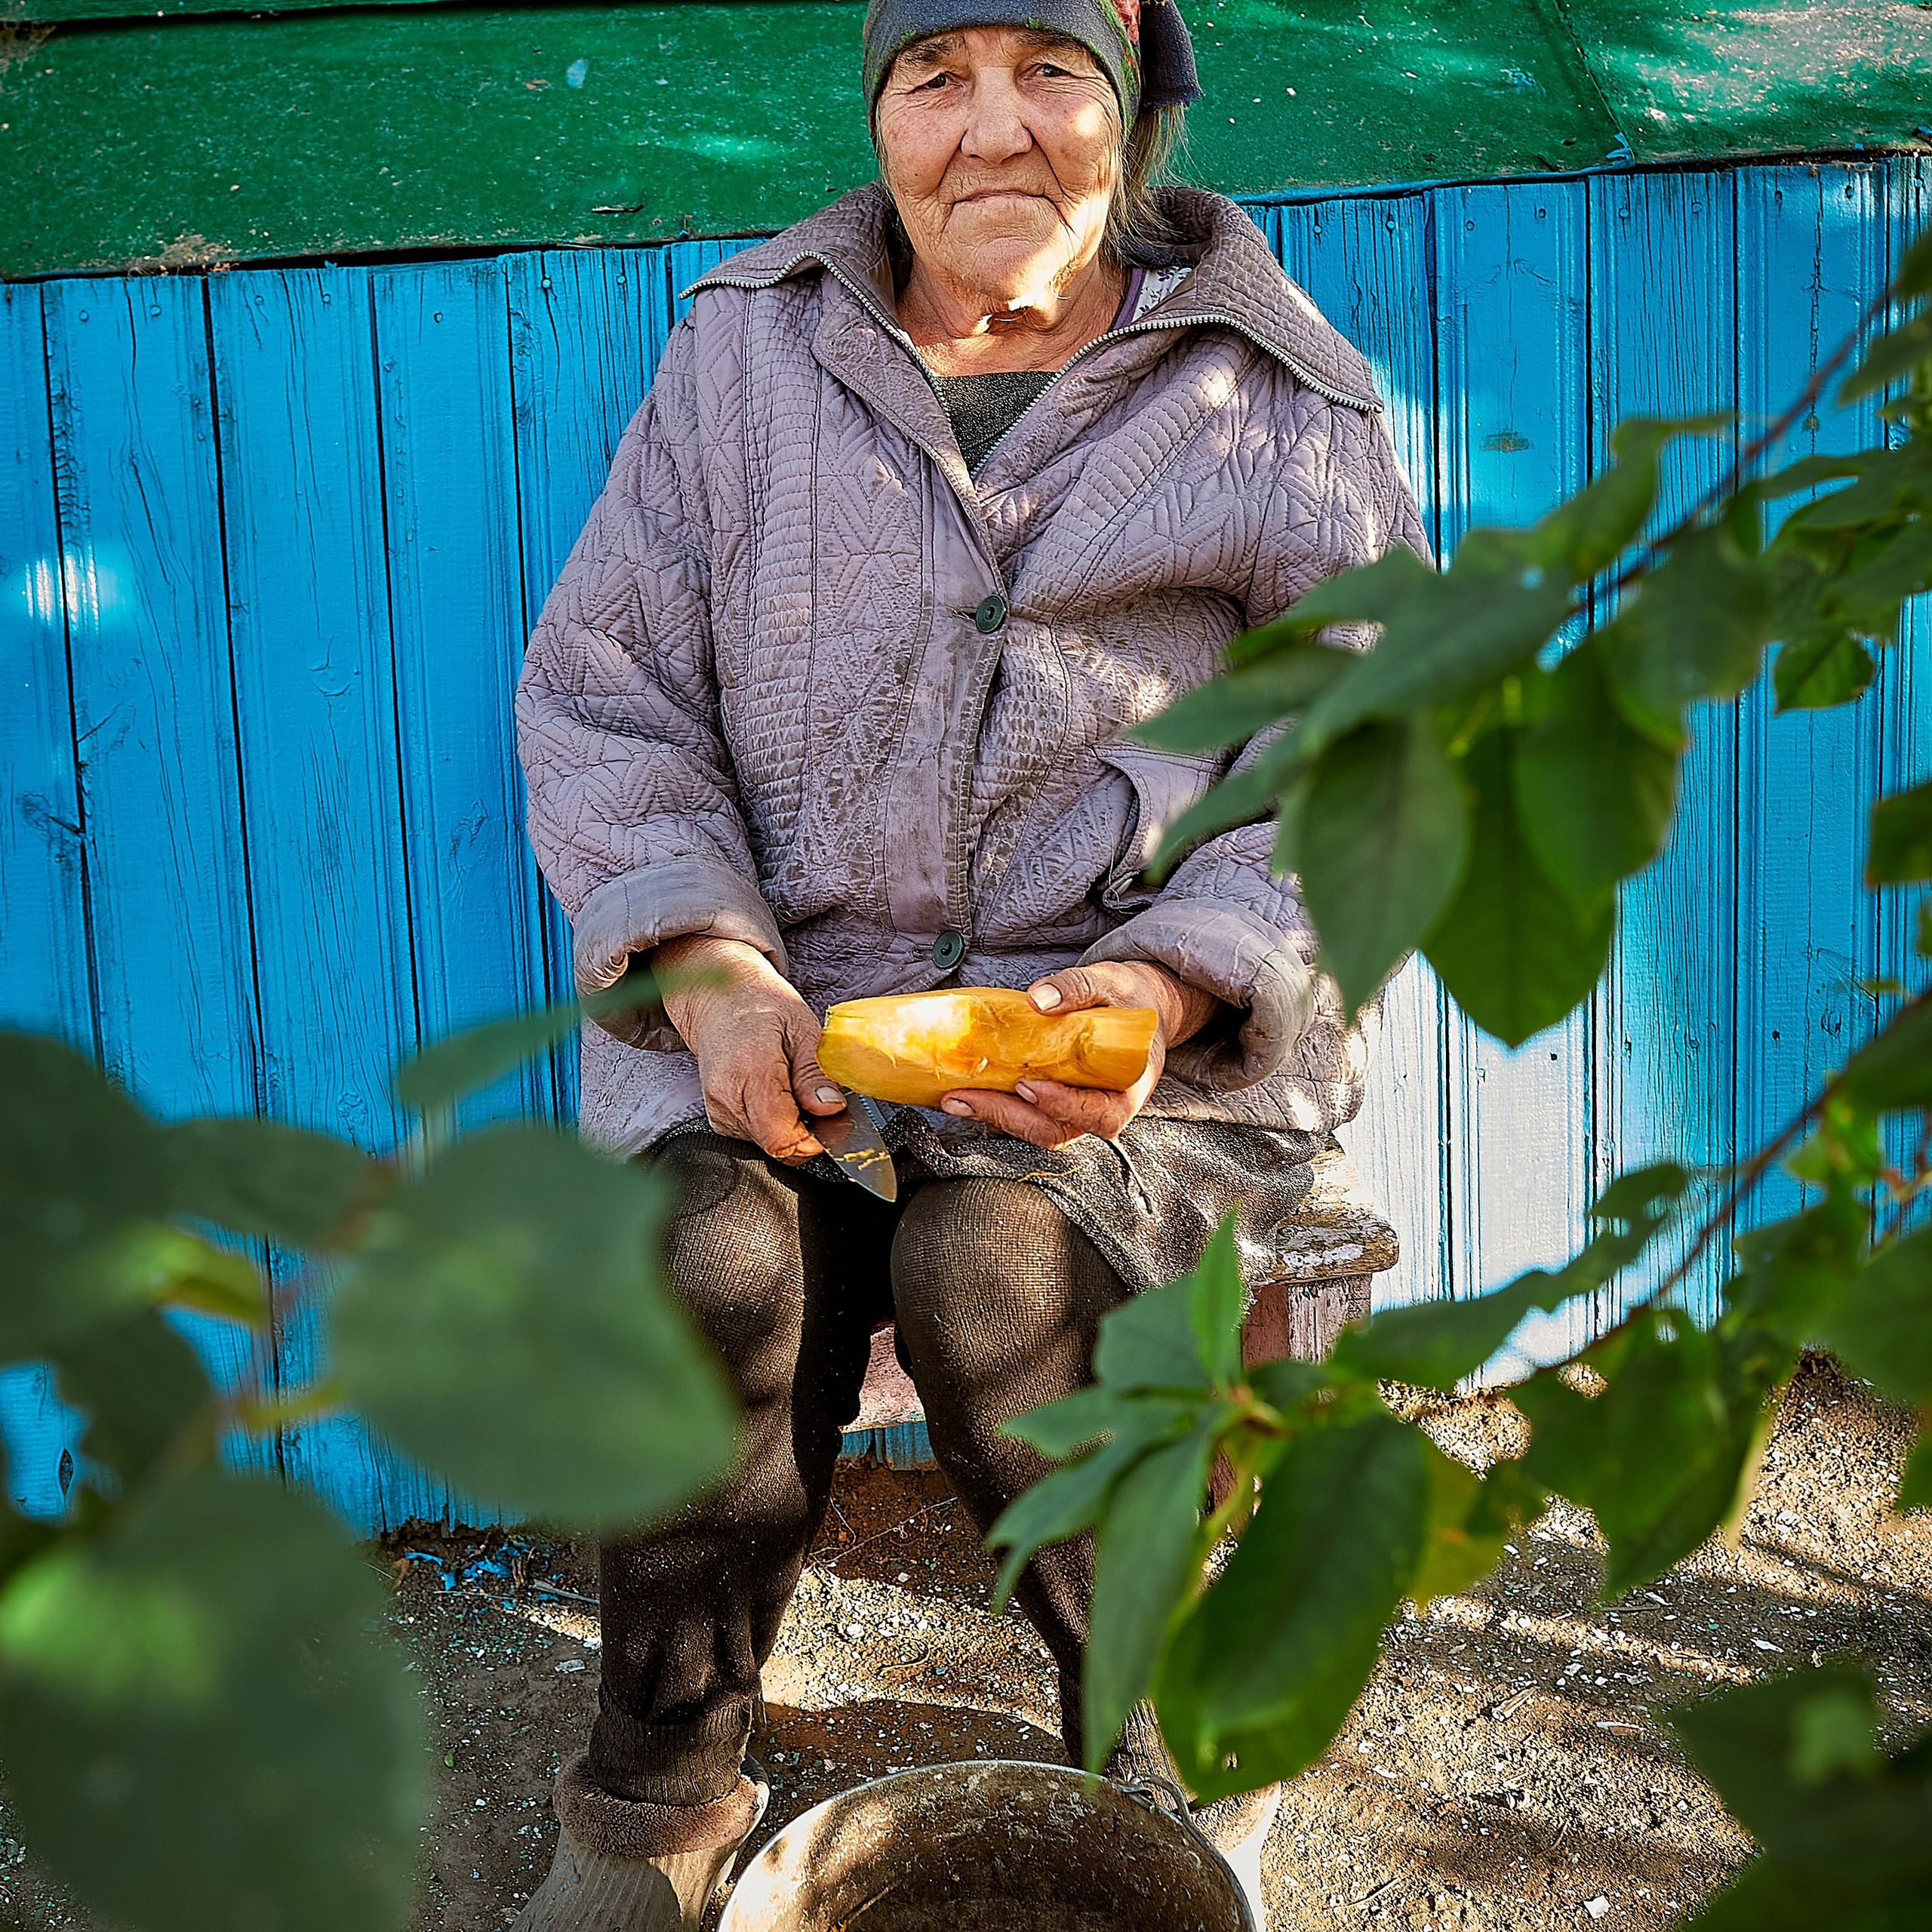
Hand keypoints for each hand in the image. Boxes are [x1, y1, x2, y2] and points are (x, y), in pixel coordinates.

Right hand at [650, 935, 845, 1163]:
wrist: (720, 1003)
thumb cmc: (761, 1008)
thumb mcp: (802, 1028)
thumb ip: (816, 1072)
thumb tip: (831, 1109)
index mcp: (750, 1072)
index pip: (782, 1138)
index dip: (816, 1138)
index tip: (835, 1117)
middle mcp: (727, 1100)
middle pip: (779, 1146)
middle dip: (810, 1130)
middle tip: (819, 1095)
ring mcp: (720, 1113)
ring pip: (771, 1145)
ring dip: (795, 1126)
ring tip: (795, 1086)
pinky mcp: (721, 1121)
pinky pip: (760, 1138)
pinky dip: (779, 1123)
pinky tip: (779, 1093)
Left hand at [938, 961, 1221, 1149]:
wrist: (1134, 1005)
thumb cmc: (1128, 998)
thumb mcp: (1109, 982)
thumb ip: (1077, 988)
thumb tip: (1039, 999)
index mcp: (1129, 1088)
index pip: (1100, 1114)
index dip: (1063, 1106)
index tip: (1028, 1086)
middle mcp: (1103, 1108)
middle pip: (1057, 1130)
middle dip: (1008, 1117)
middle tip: (965, 1099)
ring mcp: (1076, 1110)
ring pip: (1036, 1128)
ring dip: (995, 1116)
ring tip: (956, 1099)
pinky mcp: (1054, 1102)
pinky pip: (1025, 1114)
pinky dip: (996, 1106)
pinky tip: (967, 1090)